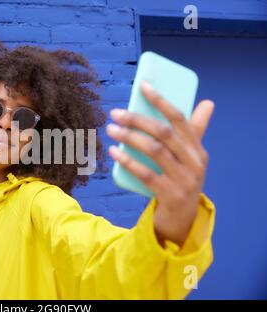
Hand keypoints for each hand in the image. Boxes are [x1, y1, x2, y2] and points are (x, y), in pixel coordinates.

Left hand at [106, 81, 214, 245]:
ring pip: (155, 151)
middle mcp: (195, 162)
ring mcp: (185, 180)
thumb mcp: (189, 158)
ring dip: (130, 137)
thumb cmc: (180, 180)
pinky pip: (147, 175)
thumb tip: (207, 103)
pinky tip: (115, 152)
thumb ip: (194, 132)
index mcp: (198, 149)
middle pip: (164, 133)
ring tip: (111, 130)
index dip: (161, 100)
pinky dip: (129, 162)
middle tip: (115, 113)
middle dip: (137, 120)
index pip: (179, 118)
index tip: (142, 86)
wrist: (182, 219)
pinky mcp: (171, 196)